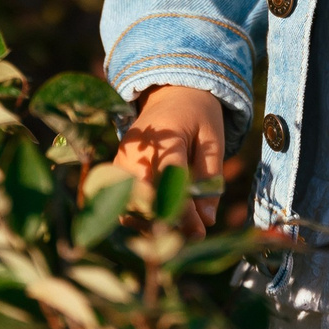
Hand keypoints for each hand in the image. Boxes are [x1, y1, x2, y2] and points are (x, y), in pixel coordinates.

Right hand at [109, 84, 224, 237]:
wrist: (170, 95)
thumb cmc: (197, 118)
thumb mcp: (213, 140)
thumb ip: (211, 178)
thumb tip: (207, 221)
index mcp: (166, 135)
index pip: (169, 178)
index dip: (183, 209)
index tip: (198, 233)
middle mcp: (136, 149)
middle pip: (144, 197)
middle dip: (167, 219)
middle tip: (193, 233)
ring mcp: (121, 159)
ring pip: (130, 205)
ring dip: (153, 222)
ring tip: (180, 226)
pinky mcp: (115, 170)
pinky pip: (123, 203)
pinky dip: (141, 216)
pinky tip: (163, 216)